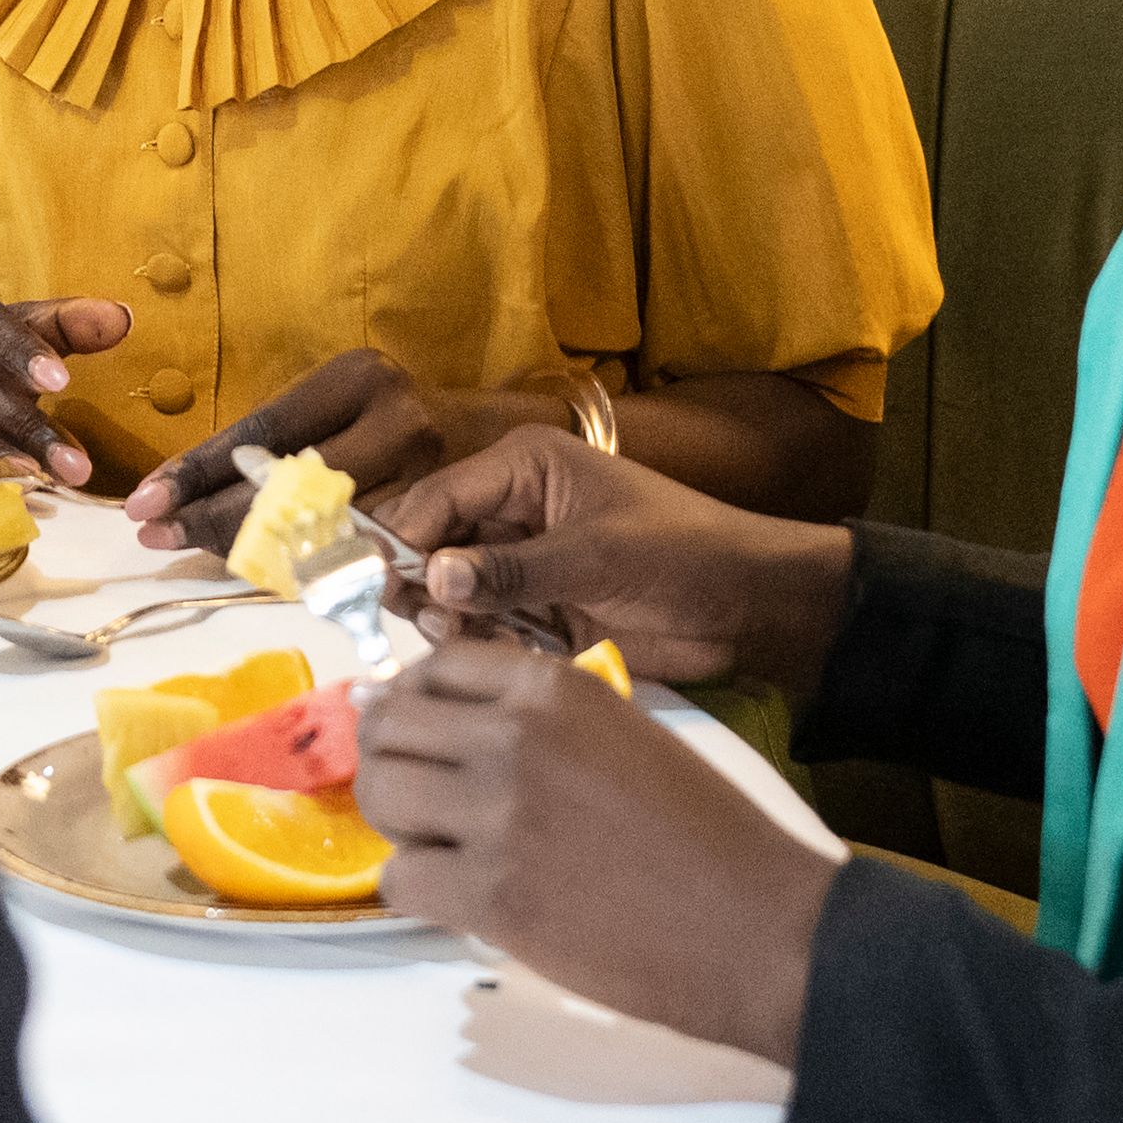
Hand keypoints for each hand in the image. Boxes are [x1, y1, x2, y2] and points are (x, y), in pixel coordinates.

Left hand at [123, 347, 455, 551]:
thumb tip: (181, 488)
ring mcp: (424, 478)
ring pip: (315, 530)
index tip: (145, 501)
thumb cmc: (383, 414)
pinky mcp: (437, 525)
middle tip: (156, 535)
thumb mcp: (332, 399)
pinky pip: (350, 555)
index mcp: (358, 378)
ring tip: (190, 550)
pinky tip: (257, 567)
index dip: (198, 472)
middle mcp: (396, 422)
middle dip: (211, 516)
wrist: (484, 436)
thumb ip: (273, 438)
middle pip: (286, 487)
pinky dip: (298, 563)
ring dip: (247, 546)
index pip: (262, 433)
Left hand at [354, 630, 833, 1062]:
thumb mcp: (623, 737)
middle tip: (418, 799)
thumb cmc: (707, 837)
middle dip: (390, 762)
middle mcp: (513, 737)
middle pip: (388, 727)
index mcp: (552, 689)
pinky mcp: (491, 894)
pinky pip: (399, 879)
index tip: (418, 734)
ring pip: (382, 795)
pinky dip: (416, 892)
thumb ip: (539, 723)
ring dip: (397, 825)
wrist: (757, 929)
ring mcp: (496, 814)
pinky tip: (459, 899)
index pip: (432, 668)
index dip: (411, 703)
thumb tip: (442, 723)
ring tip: (439, 848)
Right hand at [363, 428, 858, 700]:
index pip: (437, 498)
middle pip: (431, 543)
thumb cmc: (684, 554)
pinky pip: (482, 626)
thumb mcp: (597, 554)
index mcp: (523, 468)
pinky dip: (481, 643)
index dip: (401, 540)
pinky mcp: (537, 609)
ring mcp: (522, 562)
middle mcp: (511, 509)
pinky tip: (499, 654)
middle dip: (420, 583)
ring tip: (468, 639)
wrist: (751, 608)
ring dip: (450, 618)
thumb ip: (512, 570)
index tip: (371, 587)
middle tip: (430, 622)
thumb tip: (431, 577)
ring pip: (450, 590)